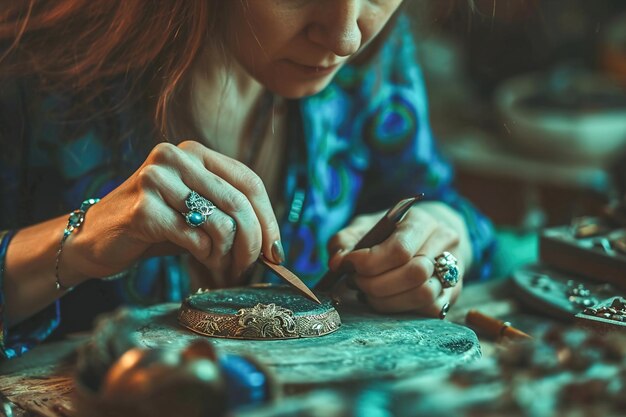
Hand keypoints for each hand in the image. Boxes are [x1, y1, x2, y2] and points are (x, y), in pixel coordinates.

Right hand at [64, 140, 282, 285]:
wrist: (92, 238)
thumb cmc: (153, 226)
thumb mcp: (194, 210)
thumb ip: (228, 213)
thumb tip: (273, 243)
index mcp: (194, 152)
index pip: (249, 181)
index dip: (269, 218)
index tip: (276, 250)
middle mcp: (176, 157)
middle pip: (239, 203)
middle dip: (253, 243)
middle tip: (251, 268)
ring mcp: (157, 180)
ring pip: (221, 223)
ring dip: (229, 256)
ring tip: (223, 269)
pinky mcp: (144, 209)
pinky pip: (196, 240)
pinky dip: (207, 258)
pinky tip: (203, 265)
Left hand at [327, 202, 471, 315]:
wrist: (424, 236)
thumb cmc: (389, 232)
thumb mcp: (364, 226)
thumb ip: (345, 240)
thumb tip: (336, 262)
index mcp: (422, 221)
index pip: (400, 249)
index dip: (369, 262)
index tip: (349, 265)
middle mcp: (445, 242)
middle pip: (414, 273)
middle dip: (377, 284)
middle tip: (356, 282)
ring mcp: (454, 269)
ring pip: (424, 294)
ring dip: (388, 300)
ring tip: (368, 292)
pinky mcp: (453, 292)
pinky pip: (430, 309)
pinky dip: (402, 309)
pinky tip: (386, 300)